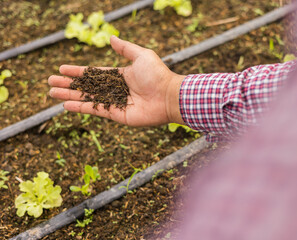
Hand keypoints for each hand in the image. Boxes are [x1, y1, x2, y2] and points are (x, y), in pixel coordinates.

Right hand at [48, 36, 184, 126]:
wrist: (168, 96)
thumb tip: (110, 38)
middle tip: (50, 82)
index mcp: (120, 75)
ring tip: (52, 93)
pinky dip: (80, 108)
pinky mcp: (116, 115)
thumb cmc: (157, 75)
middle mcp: (115, 89)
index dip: (77, 71)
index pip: (93, 73)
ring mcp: (115, 102)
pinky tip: (65, 105)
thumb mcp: (141, 55)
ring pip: (87, 98)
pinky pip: (94, 110)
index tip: (61, 69)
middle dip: (68, 84)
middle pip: (86, 86)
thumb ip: (125, 48)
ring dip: (69, 96)